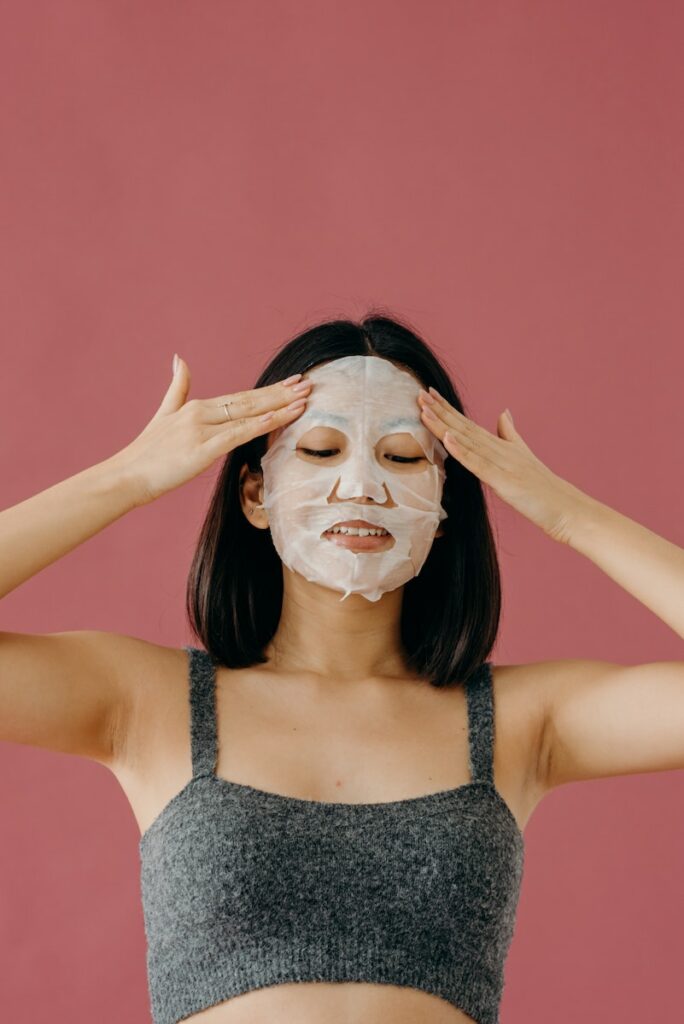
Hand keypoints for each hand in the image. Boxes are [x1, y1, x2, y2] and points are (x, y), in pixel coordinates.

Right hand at [113, 356, 311, 505]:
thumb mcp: (164, 414)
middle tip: (309, 384)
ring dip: (279, 406)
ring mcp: (202, 430)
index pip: (242, 397)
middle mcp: (202, 413)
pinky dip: (262, 424)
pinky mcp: (202, 449)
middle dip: (282, 393)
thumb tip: (179, 358)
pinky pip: (238, 434)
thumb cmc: (147, 453)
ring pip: (248, 414)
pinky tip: (281, 418)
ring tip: (304, 398)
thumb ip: (177, 387)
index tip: (293, 382)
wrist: (126, 476)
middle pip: (250, 401)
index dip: (269, 390)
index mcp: (197, 407)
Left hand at [417, 387, 588, 542]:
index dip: (447, 409)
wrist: (565, 508)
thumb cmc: (543, 487)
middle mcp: (499, 449)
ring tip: (425, 409)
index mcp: (500, 445)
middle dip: (440, 411)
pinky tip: (447, 437)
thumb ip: (510, 434)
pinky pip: (478, 463)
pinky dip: (461, 450)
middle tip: (420, 393)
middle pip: (463, 427)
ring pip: (466, 441)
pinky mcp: (502, 480)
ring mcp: (501, 463)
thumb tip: (504, 412)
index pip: (467, 424)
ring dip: (444, 425)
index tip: (429, 394)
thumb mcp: (523, 455)